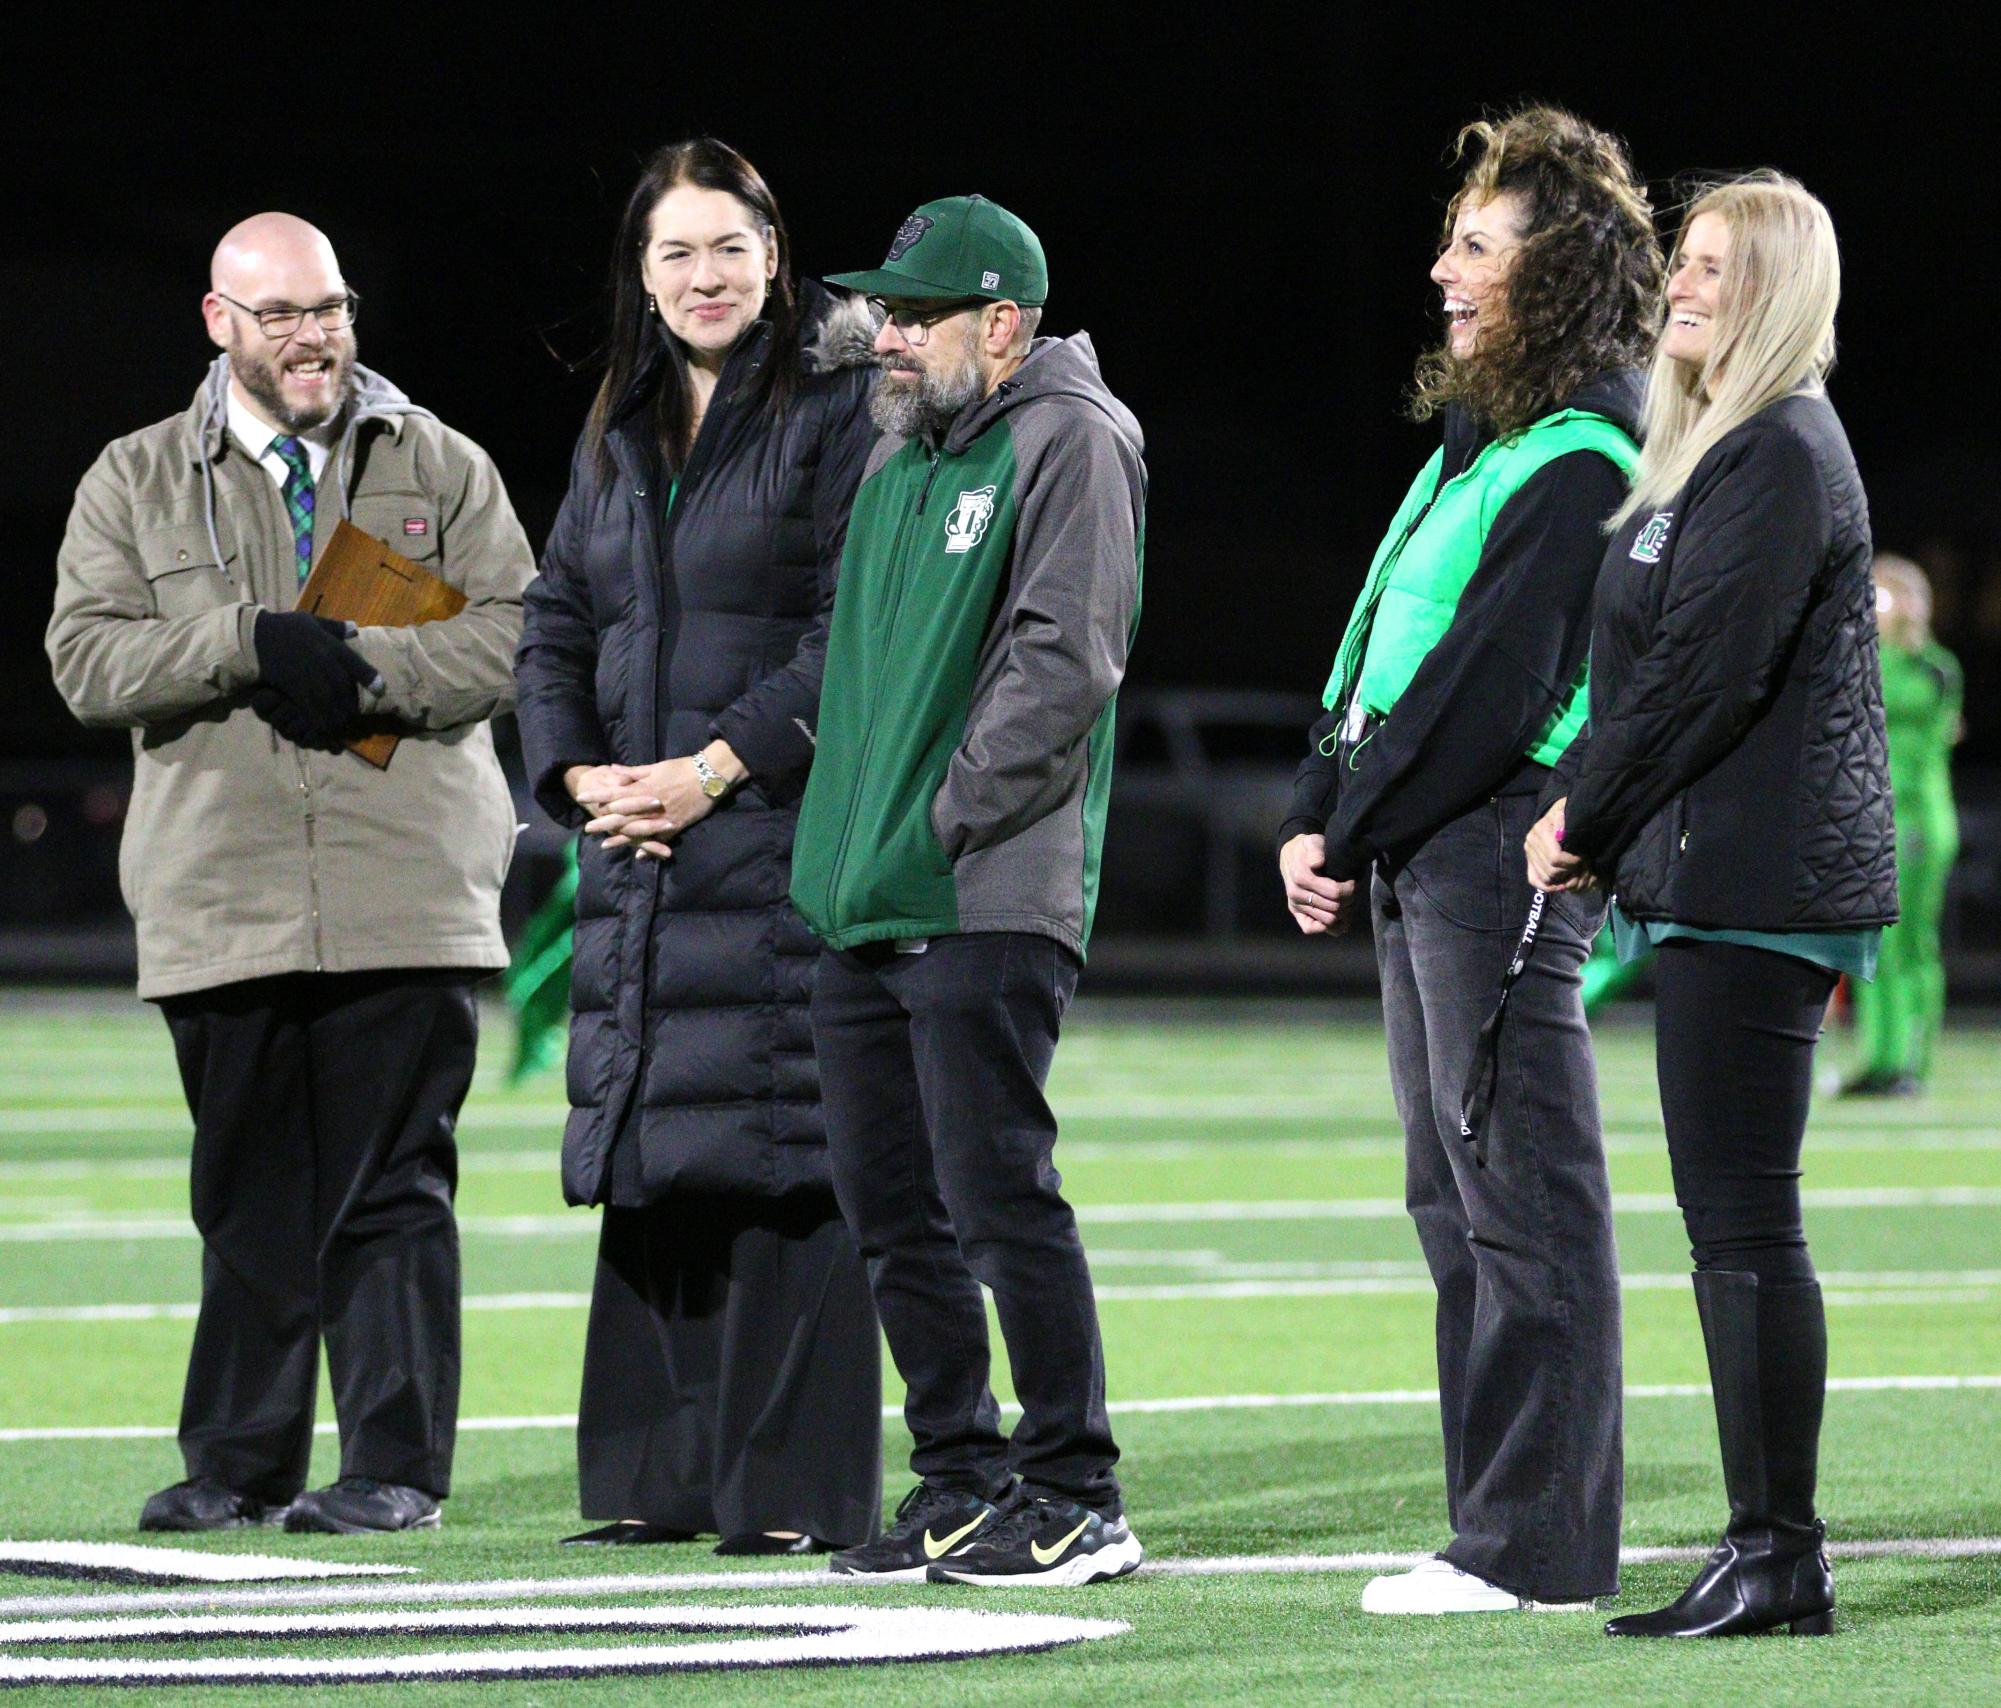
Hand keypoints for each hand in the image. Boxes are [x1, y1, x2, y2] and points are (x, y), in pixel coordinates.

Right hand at [251, 610, 381, 748]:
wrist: (257, 636)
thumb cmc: (287, 627)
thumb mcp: (312, 621)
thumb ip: (335, 627)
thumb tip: (355, 629)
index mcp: (329, 645)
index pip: (354, 662)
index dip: (369, 676)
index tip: (380, 688)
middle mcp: (322, 661)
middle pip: (343, 686)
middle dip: (351, 702)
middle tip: (355, 713)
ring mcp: (307, 675)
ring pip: (328, 699)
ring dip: (337, 713)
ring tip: (342, 723)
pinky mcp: (293, 686)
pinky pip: (309, 705)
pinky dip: (318, 717)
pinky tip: (323, 726)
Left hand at [571, 744, 747, 859]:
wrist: (709, 777)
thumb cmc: (682, 768)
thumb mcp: (657, 767)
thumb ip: (634, 772)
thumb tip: (614, 770)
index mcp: (644, 788)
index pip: (615, 792)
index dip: (597, 795)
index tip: (582, 798)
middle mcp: (650, 805)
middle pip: (622, 815)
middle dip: (603, 822)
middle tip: (587, 828)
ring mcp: (662, 818)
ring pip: (637, 830)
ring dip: (620, 838)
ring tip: (604, 845)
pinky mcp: (675, 825)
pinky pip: (659, 839)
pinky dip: (648, 847)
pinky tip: (637, 854)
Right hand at [1280, 832, 1358, 935]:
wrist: (1291, 855)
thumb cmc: (1307, 849)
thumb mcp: (1313, 841)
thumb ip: (1316, 849)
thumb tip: (1317, 862)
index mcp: (1301, 877)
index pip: (1335, 893)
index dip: (1350, 889)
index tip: (1352, 881)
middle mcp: (1296, 894)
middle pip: (1334, 908)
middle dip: (1349, 901)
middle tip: (1351, 892)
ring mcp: (1295, 905)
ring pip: (1327, 920)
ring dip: (1342, 914)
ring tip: (1346, 902)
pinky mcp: (1295, 913)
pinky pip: (1309, 928)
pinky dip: (1326, 927)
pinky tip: (1337, 918)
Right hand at [1524, 798, 1599, 892]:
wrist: (1562, 812)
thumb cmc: (1571, 814)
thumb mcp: (1572, 812)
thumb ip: (1567, 821)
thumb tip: (1561, 829)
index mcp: (1541, 830)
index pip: (1555, 859)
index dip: (1573, 863)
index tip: (1583, 858)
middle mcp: (1531, 841)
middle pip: (1552, 871)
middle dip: (1570, 872)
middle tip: (1582, 867)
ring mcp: (1529, 852)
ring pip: (1546, 878)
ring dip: (1563, 880)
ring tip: (1575, 872)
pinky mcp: (1529, 860)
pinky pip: (1535, 880)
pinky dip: (1549, 887)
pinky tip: (1561, 884)